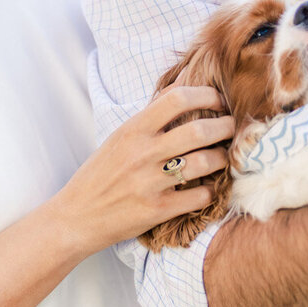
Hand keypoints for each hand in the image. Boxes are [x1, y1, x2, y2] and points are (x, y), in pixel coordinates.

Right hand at [51, 86, 233, 254]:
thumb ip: (151, 117)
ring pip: (205, 162)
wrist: (76, 217)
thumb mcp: (119, 138)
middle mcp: (142, 153)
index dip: (206, 95)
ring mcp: (150, 183)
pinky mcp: (157, 210)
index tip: (218, 100)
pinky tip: (208, 188)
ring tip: (222, 158)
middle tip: (231, 128)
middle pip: (199, 130)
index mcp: (133, 130)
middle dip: (225, 126)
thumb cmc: (100, 174)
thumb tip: (184, 89)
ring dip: (222, 159)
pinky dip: (210, 192)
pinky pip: (199, 196)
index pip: (177, 98)